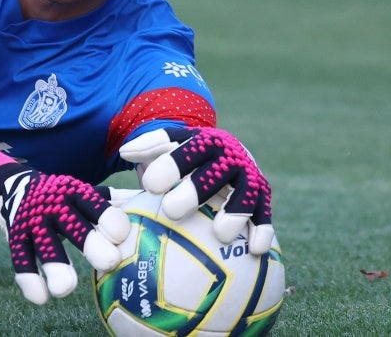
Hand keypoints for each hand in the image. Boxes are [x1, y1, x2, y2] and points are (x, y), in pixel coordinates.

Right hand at [0, 169, 129, 304]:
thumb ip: (117, 200)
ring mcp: (33, 223)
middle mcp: (55, 206)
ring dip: (55, 266)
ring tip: (65, 289)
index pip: (97, 205)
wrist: (14, 186)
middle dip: (90, 242)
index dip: (110, 220)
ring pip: (45, 246)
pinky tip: (42, 299)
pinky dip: (29, 280)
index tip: (121, 236)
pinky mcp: (16, 238)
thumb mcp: (87, 193)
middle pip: (74, 225)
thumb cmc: (65, 197)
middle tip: (110, 262)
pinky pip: (21, 260)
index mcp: (78, 193)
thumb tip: (158, 200)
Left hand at [119, 126, 273, 253]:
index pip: (187, 150)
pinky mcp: (262, 196)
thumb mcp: (168, 147)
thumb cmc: (185, 157)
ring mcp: (247, 177)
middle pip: (215, 174)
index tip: (149, 185)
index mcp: (204, 142)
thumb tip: (125, 152)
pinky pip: (264, 213)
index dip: (170, 166)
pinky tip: (255, 249)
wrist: (224, 153)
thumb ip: (148, 148)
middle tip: (171, 211)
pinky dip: (262, 229)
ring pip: (246, 194)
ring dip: (235, 213)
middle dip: (196, 191)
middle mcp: (229, 157)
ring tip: (220, 235)